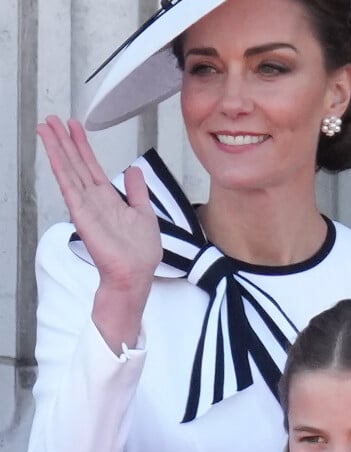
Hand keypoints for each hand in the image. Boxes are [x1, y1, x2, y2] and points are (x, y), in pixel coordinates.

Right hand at [38, 116, 162, 350]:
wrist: (136, 274)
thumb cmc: (140, 252)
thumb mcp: (144, 213)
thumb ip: (137, 191)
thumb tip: (134, 170)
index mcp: (109, 199)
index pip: (92, 167)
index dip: (83, 146)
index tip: (74, 127)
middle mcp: (95, 200)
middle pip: (76, 164)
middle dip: (65, 141)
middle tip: (52, 119)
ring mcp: (86, 206)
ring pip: (69, 170)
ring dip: (58, 148)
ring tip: (46, 127)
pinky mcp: (82, 214)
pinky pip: (69, 186)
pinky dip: (61, 167)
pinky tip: (53, 151)